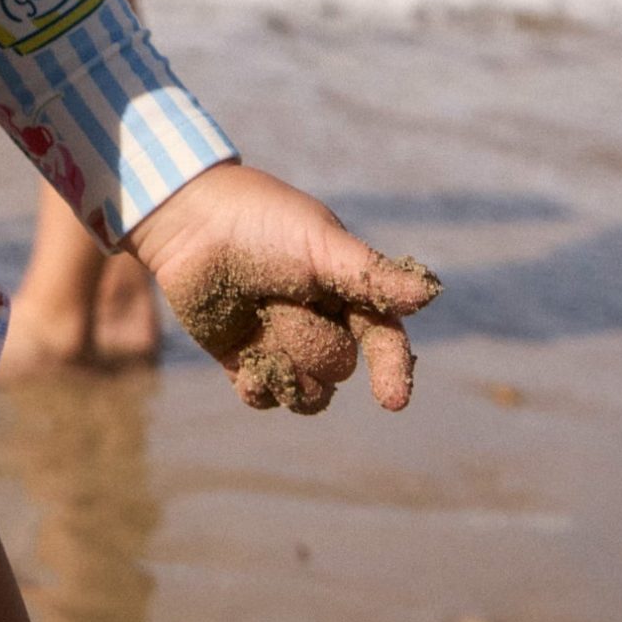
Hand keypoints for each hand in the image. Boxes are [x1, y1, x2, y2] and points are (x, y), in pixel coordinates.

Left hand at [126, 163, 439, 413]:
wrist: (191, 221)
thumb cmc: (261, 222)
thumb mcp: (319, 243)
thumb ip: (369, 274)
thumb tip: (430, 294)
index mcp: (347, 292)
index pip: (384, 340)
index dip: (392, 370)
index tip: (391, 400)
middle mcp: (321, 322)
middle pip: (338, 367)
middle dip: (311, 341)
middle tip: (278, 299)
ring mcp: (282, 343)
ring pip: (308, 392)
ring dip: (288, 371)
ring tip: (260, 330)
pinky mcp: (244, 358)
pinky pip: (266, 397)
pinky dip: (260, 390)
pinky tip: (246, 366)